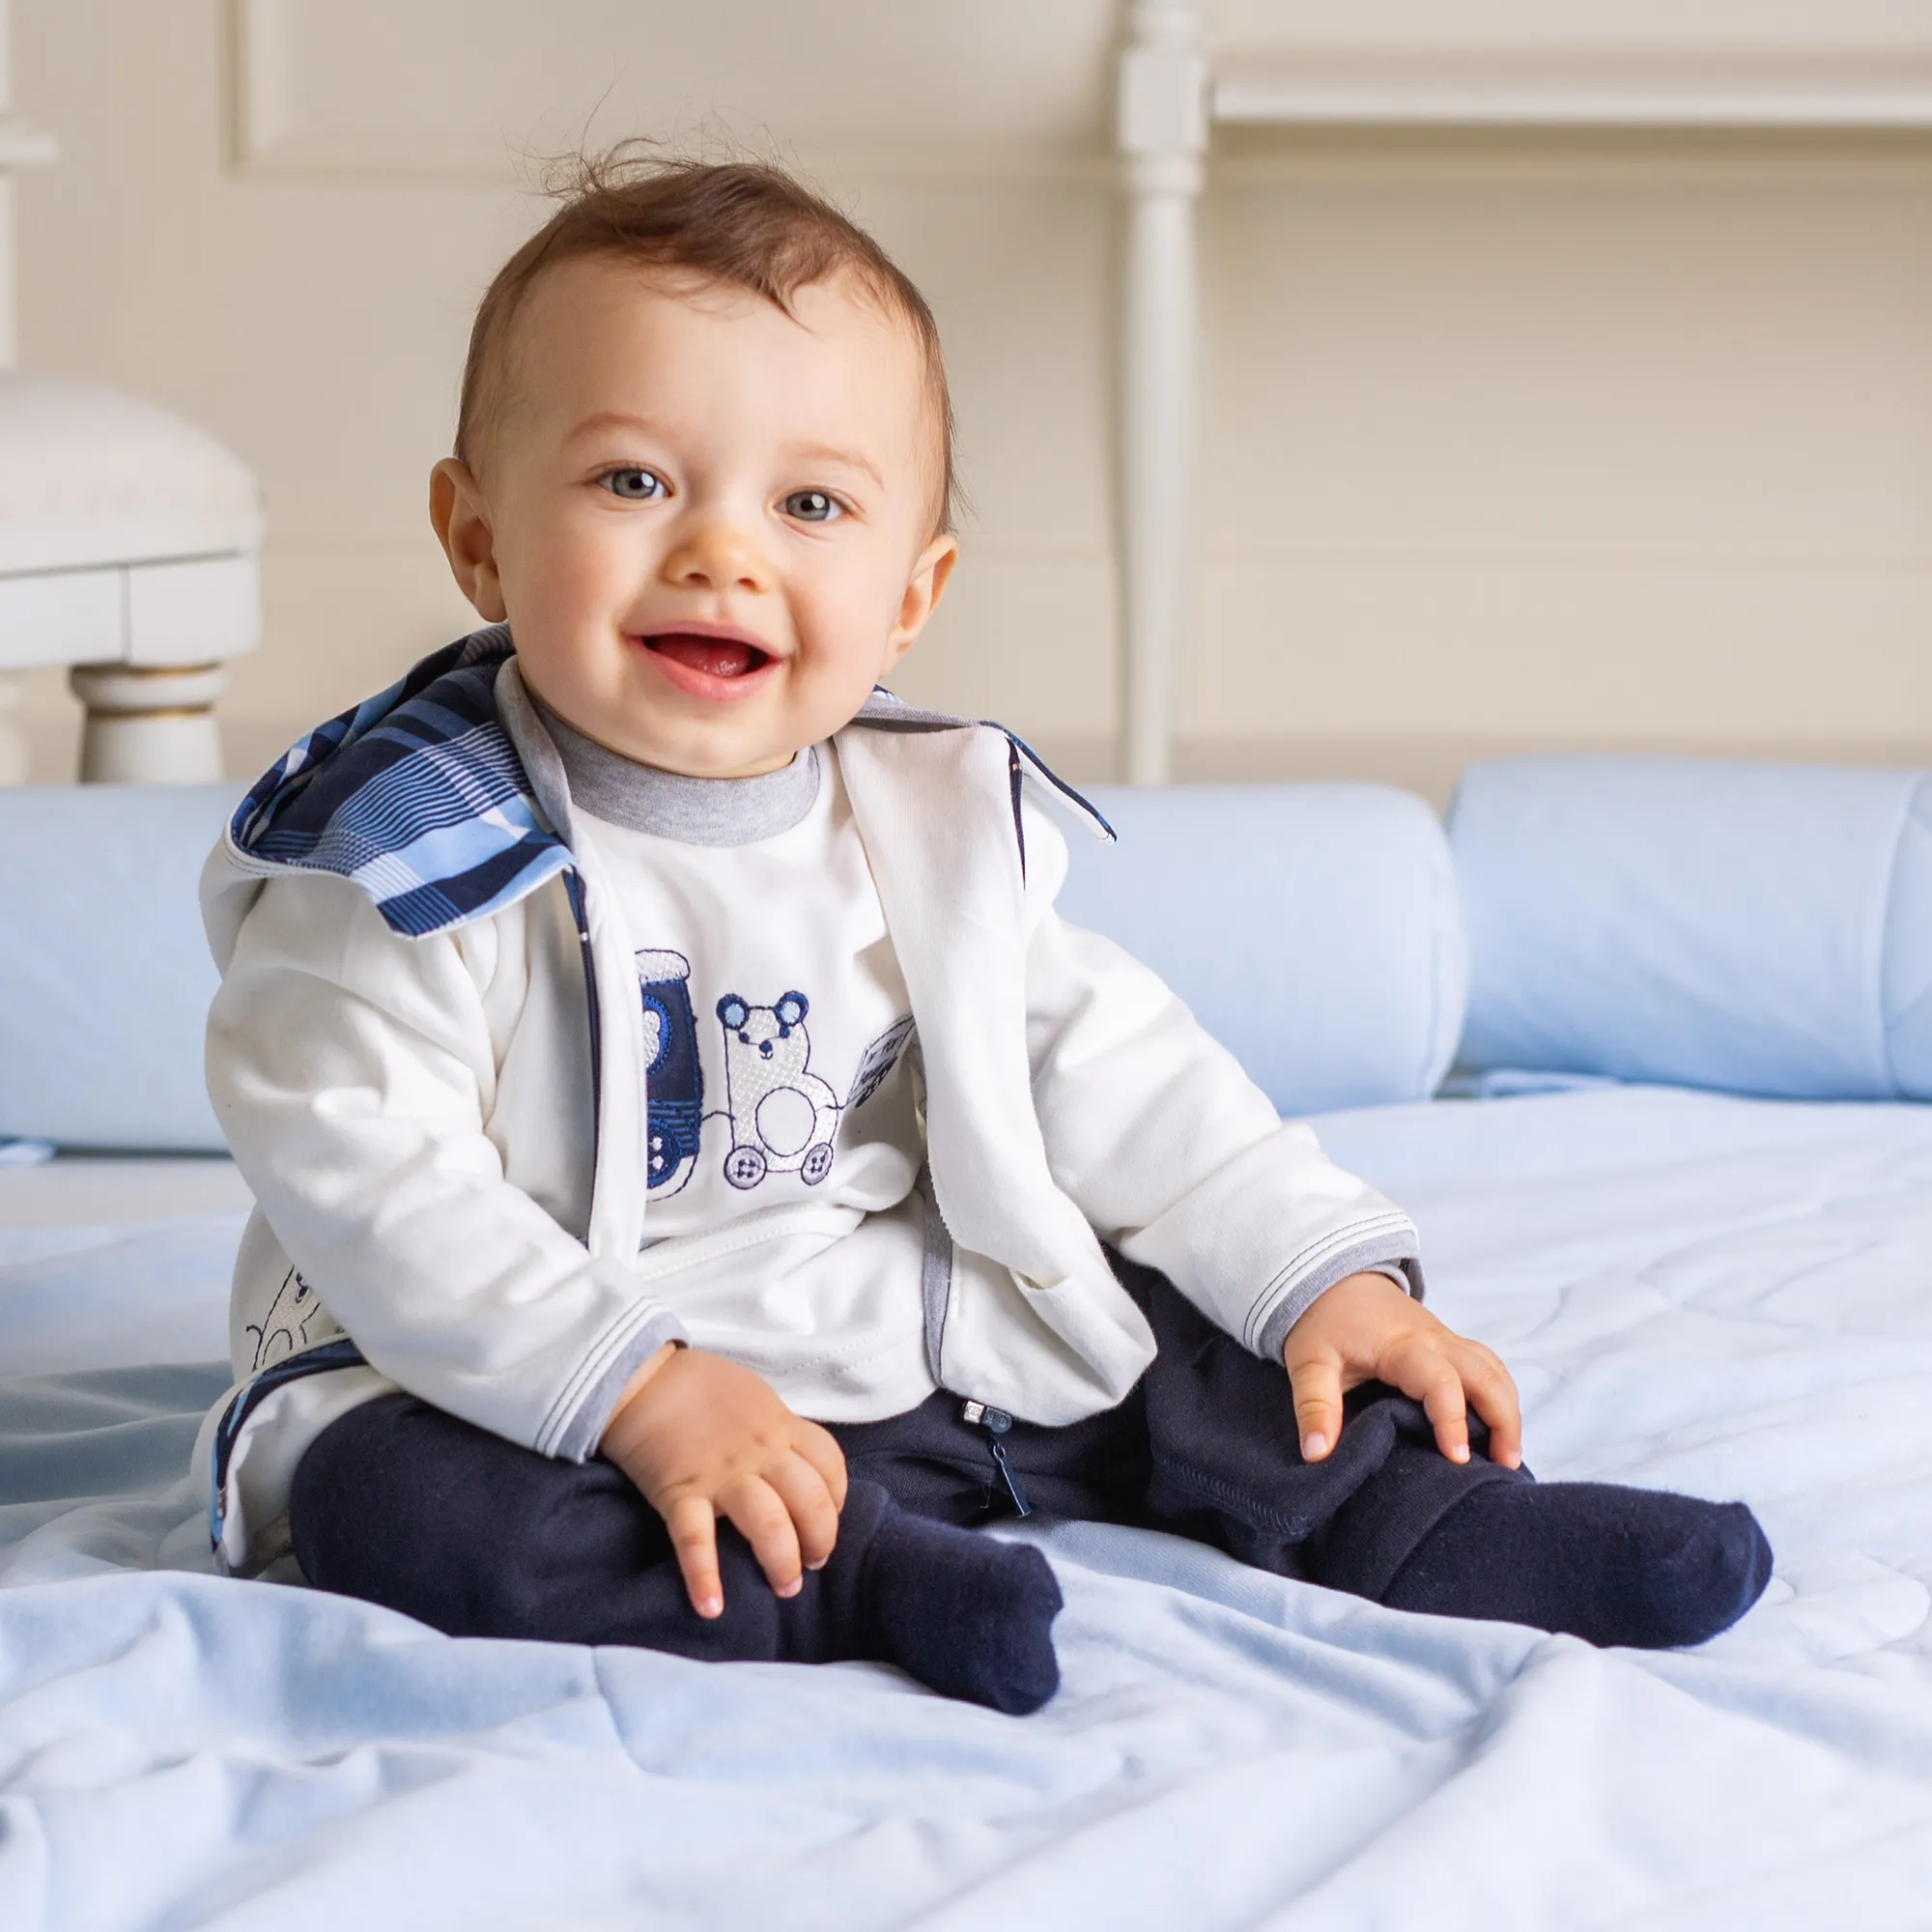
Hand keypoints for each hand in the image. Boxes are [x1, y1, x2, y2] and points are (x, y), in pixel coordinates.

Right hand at [599, 1345, 848, 1618]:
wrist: (642, 1378)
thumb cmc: (702, 1387)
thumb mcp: (756, 1398)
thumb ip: (779, 1432)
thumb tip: (798, 1468)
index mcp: (780, 1426)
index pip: (830, 1465)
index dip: (837, 1499)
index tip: (827, 1520)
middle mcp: (760, 1452)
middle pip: (809, 1500)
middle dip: (820, 1539)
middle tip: (812, 1563)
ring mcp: (721, 1474)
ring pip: (769, 1523)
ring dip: (782, 1561)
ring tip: (785, 1587)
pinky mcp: (679, 1493)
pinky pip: (695, 1540)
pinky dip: (703, 1577)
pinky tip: (711, 1607)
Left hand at [1282, 1271, 1521, 1469]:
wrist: (1334, 1278)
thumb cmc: (1324, 1322)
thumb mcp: (1308, 1363)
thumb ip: (1314, 1406)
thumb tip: (1316, 1454)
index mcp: (1401, 1345)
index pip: (1440, 1380)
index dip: (1452, 1418)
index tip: (1457, 1457)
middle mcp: (1434, 1340)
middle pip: (1486, 1374)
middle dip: (1503, 1419)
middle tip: (1504, 1466)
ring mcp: (1447, 1340)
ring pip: (1494, 1370)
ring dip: (1508, 1410)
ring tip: (1507, 1456)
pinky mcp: (1450, 1345)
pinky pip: (1488, 1368)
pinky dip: (1500, 1397)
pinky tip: (1497, 1430)